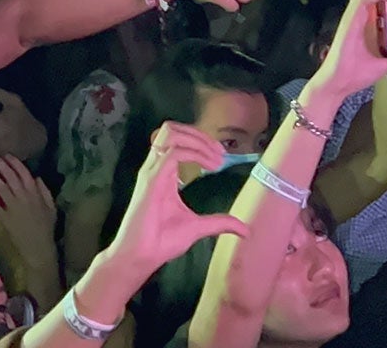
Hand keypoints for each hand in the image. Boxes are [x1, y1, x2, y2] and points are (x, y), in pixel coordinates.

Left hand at [0, 156, 58, 285]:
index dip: (15, 163)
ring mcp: (12, 207)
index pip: (24, 173)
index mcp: (35, 194)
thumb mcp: (51, 207)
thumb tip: (37, 177)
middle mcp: (23, 197)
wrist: (38, 248)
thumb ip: (45, 191)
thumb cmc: (46, 228)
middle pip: (11, 177)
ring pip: (1, 187)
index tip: (7, 156)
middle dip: (1, 165)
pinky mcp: (4, 218)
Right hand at [103, 123, 247, 278]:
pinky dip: (194, 153)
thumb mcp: (197, 227)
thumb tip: (244, 229)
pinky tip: (209, 166)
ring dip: (196, 138)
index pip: (176, 140)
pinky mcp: (152, 180)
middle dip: (198, 134)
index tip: (220, 155)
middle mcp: (155, 168)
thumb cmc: (161, 241)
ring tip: (214, 155)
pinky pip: (173, 152)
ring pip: (170, 133)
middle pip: (171, 129)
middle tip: (219, 151)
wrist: (141, 256)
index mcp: (162, 174)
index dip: (200, 141)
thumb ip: (219, 222)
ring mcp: (152, 171)